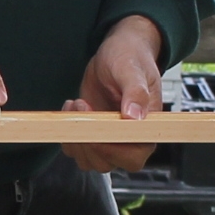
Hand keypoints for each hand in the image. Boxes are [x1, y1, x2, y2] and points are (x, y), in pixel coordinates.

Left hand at [61, 16, 164, 172]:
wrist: (117, 52)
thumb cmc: (131, 58)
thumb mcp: (133, 70)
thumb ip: (136, 92)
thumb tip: (134, 116)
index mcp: (147, 128)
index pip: (133, 157)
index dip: (111, 150)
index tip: (95, 129)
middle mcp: (129, 138)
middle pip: (107, 162)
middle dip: (87, 142)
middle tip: (82, 109)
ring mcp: (109, 138)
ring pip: (88, 159)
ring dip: (74, 138)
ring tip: (77, 104)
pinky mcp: (92, 133)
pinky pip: (76, 148)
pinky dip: (67, 133)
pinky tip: (71, 108)